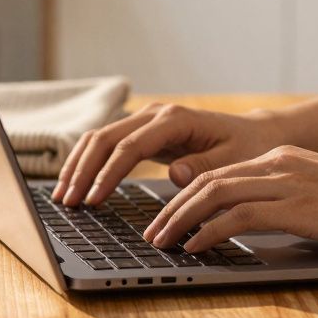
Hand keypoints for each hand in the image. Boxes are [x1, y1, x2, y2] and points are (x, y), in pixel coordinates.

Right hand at [52, 103, 287, 205]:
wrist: (254, 134)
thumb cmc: (246, 148)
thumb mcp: (234, 162)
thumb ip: (204, 168)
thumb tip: (175, 174)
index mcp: (176, 120)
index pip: (130, 147)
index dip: (108, 174)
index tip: (93, 200)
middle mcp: (155, 114)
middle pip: (105, 138)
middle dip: (82, 171)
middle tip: (68, 202)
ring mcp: (145, 120)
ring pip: (98, 137)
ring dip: (78, 166)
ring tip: (63, 197)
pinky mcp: (142, 132)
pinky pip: (106, 144)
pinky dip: (87, 162)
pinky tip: (75, 184)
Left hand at [142, 145, 317, 252]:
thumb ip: (285, 201)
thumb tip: (254, 225)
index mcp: (281, 158)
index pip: (219, 173)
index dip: (185, 196)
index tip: (166, 216)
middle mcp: (277, 163)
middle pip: (206, 181)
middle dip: (171, 209)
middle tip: (151, 233)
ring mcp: (286, 182)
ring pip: (213, 195)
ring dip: (180, 221)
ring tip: (162, 243)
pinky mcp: (295, 206)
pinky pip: (237, 216)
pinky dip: (209, 231)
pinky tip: (195, 248)